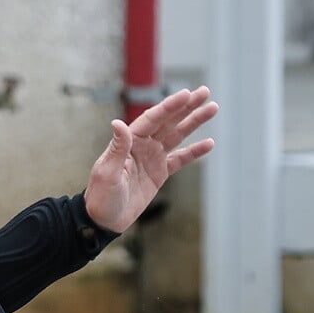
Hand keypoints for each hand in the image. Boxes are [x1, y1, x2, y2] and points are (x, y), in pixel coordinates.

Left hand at [84, 86, 218, 232]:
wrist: (104, 220)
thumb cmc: (100, 197)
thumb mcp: (107, 173)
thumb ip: (117, 149)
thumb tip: (118, 123)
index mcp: (128, 142)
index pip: (152, 119)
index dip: (169, 107)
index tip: (186, 94)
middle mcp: (141, 146)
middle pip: (167, 121)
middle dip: (186, 107)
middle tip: (205, 92)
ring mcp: (151, 158)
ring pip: (176, 135)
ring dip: (194, 122)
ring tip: (213, 108)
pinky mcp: (159, 173)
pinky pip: (180, 159)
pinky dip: (194, 151)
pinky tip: (209, 143)